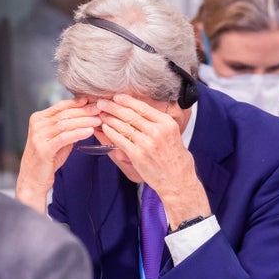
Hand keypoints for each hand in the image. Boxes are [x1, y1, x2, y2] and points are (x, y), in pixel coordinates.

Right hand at [16, 97, 100, 212]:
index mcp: (39, 118)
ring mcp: (38, 136)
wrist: (32, 179)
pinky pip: (64, 137)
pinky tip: (89, 131)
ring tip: (98, 120)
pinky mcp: (43, 149)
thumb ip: (68, 127)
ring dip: (84, 121)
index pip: (61, 106)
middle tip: (100, 109)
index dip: (78, 102)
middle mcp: (37, 125)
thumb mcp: (57, 139)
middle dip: (84, 110)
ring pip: (65, 124)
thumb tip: (86, 116)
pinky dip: (78, 133)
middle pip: (65, 113)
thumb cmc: (47, 159)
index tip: (93, 101)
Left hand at [97, 94, 210, 227]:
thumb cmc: (176, 159)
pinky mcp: (138, 155)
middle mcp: (157, 131)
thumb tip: (141, 112)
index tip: (117, 97)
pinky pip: (120, 140)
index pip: (142, 107)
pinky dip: (111, 133)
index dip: (127, 101)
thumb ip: (159, 123)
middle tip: (102, 102)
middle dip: (113, 107)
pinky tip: (105, 128)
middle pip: (130, 114)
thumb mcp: (173, 134)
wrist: (178, 181)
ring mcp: (147, 143)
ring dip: (109, 118)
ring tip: (101, 114)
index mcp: (166, 123)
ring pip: (123, 126)